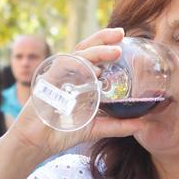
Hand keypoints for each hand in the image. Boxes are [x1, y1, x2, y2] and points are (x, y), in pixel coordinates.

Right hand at [10, 27, 141, 156]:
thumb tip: (143, 125)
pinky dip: (78, 66)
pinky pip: (63, 67)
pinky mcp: (47, 82)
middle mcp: (69, 74)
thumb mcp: (95, 129)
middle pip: (86, 49)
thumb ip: (118, 125)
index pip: (93, 56)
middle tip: (121, 34)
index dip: (107, 45)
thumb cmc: (61, 132)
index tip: (124, 39)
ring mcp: (57, 76)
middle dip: (103, 39)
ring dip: (96, 51)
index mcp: (79, 80)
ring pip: (77, 55)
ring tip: (114, 51)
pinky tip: (93, 69)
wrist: (36, 143)